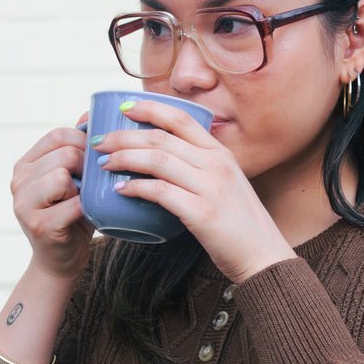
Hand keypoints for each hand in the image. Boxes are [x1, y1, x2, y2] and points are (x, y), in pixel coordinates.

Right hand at [11, 123, 93, 279]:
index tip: (101, 159)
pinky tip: (91, 213)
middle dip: (90, 165)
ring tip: (90, 199)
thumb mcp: (75, 179)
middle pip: (65, 153)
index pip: (57, 135)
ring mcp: (24, 203)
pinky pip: (72, 203)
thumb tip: (92, 113)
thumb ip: (78, 150)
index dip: (86, 142)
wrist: (62, 260)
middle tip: (99, 183)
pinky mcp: (39, 225)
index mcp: (26, 164)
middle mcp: (18, 181)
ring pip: (64, 174)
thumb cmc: (73, 216)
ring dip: (86, 186)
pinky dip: (88, 206)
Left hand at [91, 99, 295, 281]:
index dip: (150, 108)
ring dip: (124, 158)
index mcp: (221, 154)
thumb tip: (164, 163)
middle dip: (123, 135)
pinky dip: (135, 188)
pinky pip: (160, 192)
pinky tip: (121, 190)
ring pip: (157, 160)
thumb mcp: (227, 185)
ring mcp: (210, 187)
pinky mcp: (202, 212)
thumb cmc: (241, 225)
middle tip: (100, 142)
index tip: (125, 108)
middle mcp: (216, 164)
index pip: (181, 118)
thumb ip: (201, 170)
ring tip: (105, 163)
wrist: (263, 256)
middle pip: (161, 137)